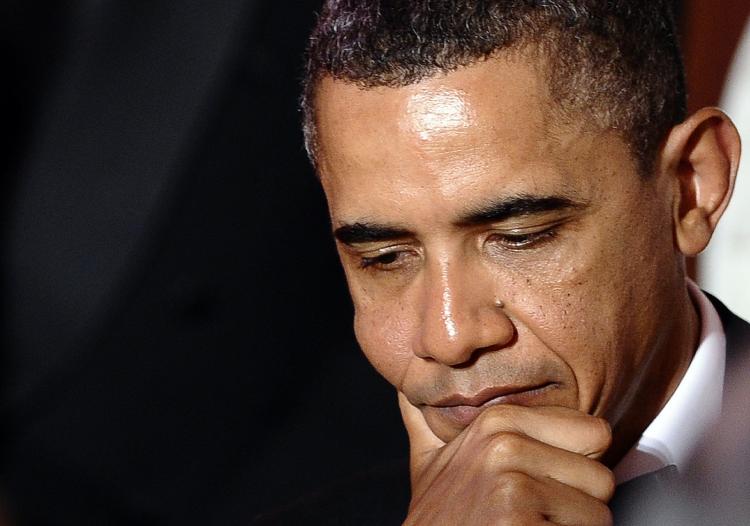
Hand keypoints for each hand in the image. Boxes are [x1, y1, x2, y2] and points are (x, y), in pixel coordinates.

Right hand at [399, 394, 614, 524]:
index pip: (594, 432)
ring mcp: (513, 488)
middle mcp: (505, 447)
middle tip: (534, 513)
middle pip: (600, 477)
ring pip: (597, 515)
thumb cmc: (438, 519)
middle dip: (576, 503)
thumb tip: (410, 389)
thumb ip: (429, 419)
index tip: (544, 480)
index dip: (575, 464)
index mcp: (497, 421)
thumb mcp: (429, 462)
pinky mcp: (519, 524)